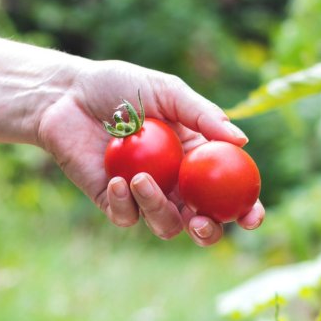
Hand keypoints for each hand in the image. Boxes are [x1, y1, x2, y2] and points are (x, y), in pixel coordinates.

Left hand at [34, 60, 263, 244]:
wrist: (67, 95)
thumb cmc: (120, 87)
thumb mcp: (168, 92)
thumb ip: (203, 116)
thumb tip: (243, 141)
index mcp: (197, 161)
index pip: (230, 193)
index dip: (247, 209)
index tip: (252, 216)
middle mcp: (176, 185)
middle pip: (203, 224)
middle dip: (209, 233)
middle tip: (200, 222)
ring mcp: (145, 196)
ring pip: (166, 226)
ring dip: (158, 209)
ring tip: (140, 179)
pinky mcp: (113, 201)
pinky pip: (128, 217)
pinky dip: (126, 203)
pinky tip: (119, 180)